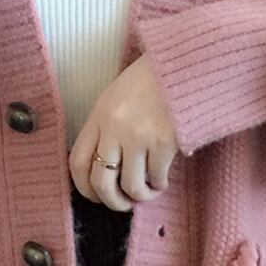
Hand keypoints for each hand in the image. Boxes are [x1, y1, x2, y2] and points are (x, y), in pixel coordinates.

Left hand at [68, 55, 178, 211]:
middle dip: (113, 201)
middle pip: (101, 182)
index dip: (84, 188)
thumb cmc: (154, 79)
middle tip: (125, 203)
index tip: (97, 196)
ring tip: (150, 189)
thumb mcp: (119, 95)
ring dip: (141, 195)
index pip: (78, 162)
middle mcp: (114, 127)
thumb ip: (107, 125)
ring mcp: (139, 135)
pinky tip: (164, 178)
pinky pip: (156, 177)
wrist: (188, 61)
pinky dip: (160, 184)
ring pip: (131, 186)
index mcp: (99, 114)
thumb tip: (105, 166)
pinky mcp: (165, 141)